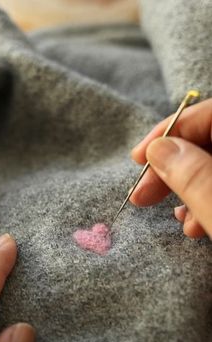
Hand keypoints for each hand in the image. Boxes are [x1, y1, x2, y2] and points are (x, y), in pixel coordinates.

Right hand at [131, 99, 211, 238]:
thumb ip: (194, 177)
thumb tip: (158, 149)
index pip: (209, 115)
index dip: (170, 131)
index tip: (138, 158)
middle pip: (206, 142)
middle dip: (171, 169)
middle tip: (141, 195)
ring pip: (211, 167)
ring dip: (186, 191)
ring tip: (175, 219)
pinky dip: (204, 203)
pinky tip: (193, 225)